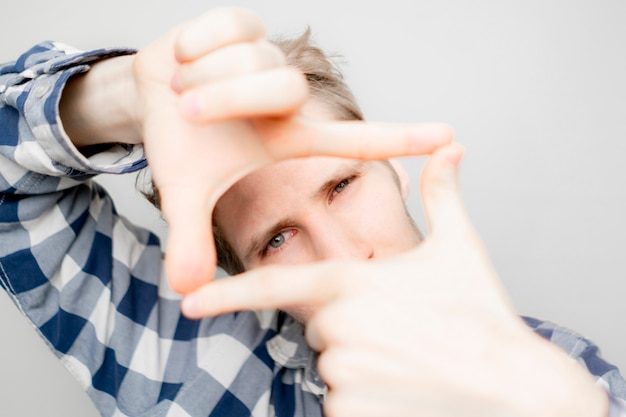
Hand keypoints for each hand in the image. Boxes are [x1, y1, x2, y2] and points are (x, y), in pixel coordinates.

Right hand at [132, 7, 453, 293]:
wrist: (151, 93)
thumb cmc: (183, 143)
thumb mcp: (186, 193)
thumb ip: (190, 239)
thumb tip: (184, 288)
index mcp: (289, 136)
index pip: (354, 139)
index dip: (400, 138)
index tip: (448, 137)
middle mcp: (289, 95)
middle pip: (284, 89)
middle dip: (226, 100)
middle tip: (189, 111)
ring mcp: (270, 56)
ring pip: (251, 58)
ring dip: (202, 78)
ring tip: (184, 90)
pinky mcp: (247, 21)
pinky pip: (225, 26)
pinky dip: (193, 47)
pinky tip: (187, 59)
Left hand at [180, 144, 607, 416]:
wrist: (518, 387)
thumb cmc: (483, 316)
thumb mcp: (462, 249)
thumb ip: (445, 195)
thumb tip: (452, 147)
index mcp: (352, 284)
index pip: (275, 288)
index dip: (229, 293)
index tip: (190, 303)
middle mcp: (339, 328)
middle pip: (322, 332)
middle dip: (353, 332)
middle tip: (403, 335)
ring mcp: (343, 375)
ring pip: (335, 370)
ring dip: (364, 367)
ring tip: (411, 364)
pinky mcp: (350, 414)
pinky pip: (344, 405)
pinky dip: (368, 400)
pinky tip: (406, 393)